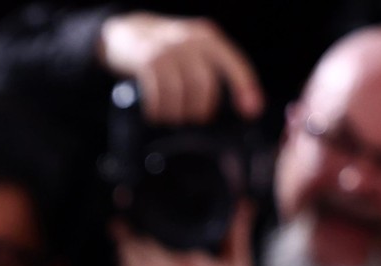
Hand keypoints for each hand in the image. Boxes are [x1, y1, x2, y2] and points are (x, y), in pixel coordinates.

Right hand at [97, 13, 262, 124]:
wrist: (129, 32)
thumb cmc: (167, 50)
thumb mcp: (194, 50)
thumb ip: (212, 69)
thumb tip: (241, 104)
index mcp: (208, 38)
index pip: (234, 63)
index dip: (245, 88)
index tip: (251, 111)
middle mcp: (190, 40)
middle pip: (204, 84)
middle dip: (200, 109)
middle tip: (195, 118)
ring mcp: (167, 49)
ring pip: (179, 92)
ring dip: (176, 113)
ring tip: (173, 117)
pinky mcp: (147, 60)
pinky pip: (157, 94)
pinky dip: (158, 110)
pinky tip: (157, 113)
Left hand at [112, 202, 257, 265]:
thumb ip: (236, 230)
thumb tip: (241, 202)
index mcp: (186, 265)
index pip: (148, 233)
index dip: (134, 216)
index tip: (130, 202)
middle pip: (130, 245)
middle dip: (127, 228)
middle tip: (127, 215)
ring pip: (125, 261)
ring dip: (125, 247)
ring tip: (128, 234)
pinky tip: (134, 260)